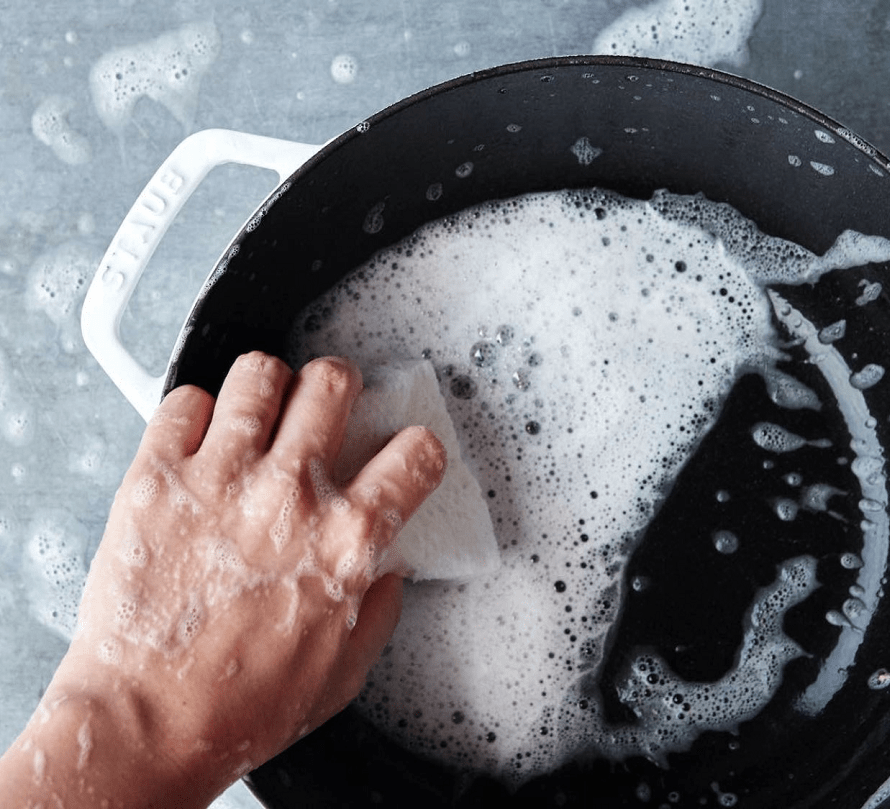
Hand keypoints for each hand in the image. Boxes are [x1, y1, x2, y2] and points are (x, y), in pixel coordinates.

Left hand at [0, 352, 445, 807]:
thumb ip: (380, 603)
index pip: (416, 452)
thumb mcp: (346, 667)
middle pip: (334, 382)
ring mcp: (222, 477)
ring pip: (260, 372)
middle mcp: (291, 495)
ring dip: (268, 390)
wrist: (149, 721)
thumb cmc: (241, 703)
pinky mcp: (158, 476)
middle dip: (338, 389)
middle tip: (324, 411)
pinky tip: (201, 443)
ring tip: (259, 416)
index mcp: (348, 541)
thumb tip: (387, 563)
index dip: (416, 450)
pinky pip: (185, 400)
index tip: (402, 456)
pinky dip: (196, 414)